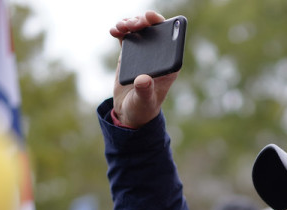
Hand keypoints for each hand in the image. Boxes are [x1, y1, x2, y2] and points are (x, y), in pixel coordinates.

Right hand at [110, 11, 178, 127]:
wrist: (130, 112)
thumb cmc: (143, 108)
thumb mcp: (144, 101)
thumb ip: (144, 91)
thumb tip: (143, 79)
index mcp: (169, 66)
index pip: (171, 40)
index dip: (163, 25)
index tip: (150, 19)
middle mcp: (160, 57)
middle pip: (155, 30)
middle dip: (143, 22)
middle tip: (132, 24)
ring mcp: (146, 53)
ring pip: (141, 30)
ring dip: (131, 23)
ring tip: (121, 27)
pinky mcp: (132, 54)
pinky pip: (128, 37)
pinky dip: (121, 31)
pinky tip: (114, 31)